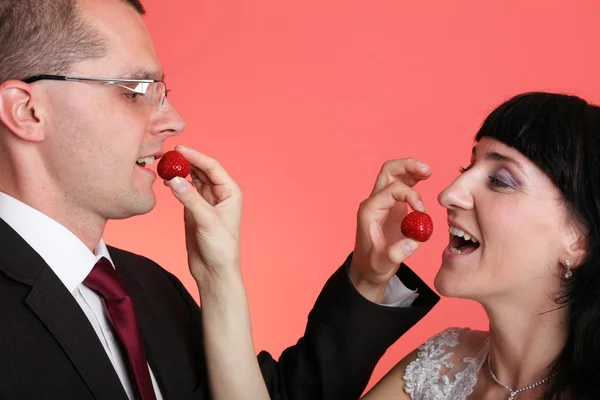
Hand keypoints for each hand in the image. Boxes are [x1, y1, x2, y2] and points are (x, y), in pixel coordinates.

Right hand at [166, 145, 242, 283]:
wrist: (214, 271)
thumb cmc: (220, 248)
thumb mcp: (206, 221)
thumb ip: (190, 199)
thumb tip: (174, 179)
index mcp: (230, 192)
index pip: (211, 167)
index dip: (195, 156)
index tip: (179, 149)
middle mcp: (219, 194)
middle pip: (201, 170)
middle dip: (185, 162)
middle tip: (167, 155)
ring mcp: (206, 201)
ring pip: (192, 179)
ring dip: (179, 172)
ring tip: (164, 166)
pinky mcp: (194, 210)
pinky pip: (184, 191)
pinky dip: (176, 184)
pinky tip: (167, 180)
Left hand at [348, 158, 431, 302]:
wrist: (367, 270)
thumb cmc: (373, 266)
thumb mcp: (382, 264)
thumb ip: (395, 254)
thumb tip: (413, 242)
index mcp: (370, 211)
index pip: (391, 190)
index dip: (410, 195)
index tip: (422, 210)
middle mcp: (374, 202)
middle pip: (388, 172)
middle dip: (407, 166)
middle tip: (427, 170)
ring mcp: (382, 203)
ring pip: (394, 174)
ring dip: (410, 169)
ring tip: (427, 171)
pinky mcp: (391, 206)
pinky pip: (401, 185)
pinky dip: (412, 179)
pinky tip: (424, 178)